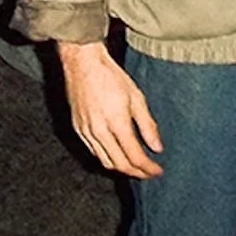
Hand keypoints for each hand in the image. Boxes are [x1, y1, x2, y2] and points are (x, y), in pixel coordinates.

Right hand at [56, 40, 162, 178]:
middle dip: (137, 173)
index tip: (158, 171)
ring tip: (135, 167)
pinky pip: (93, 152)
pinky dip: (107, 158)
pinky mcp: (78, 128)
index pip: (134, 156)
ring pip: (105, 161)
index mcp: (116, 122)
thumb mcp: (136, 97)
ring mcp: (86, 131)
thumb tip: (157, 147)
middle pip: (120, 164)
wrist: (82, 62)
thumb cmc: (110, 75)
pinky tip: (116, 154)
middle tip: (149, 173)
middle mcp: (99, 131)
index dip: (148, 168)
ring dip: (122, 168)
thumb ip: (147, 125)